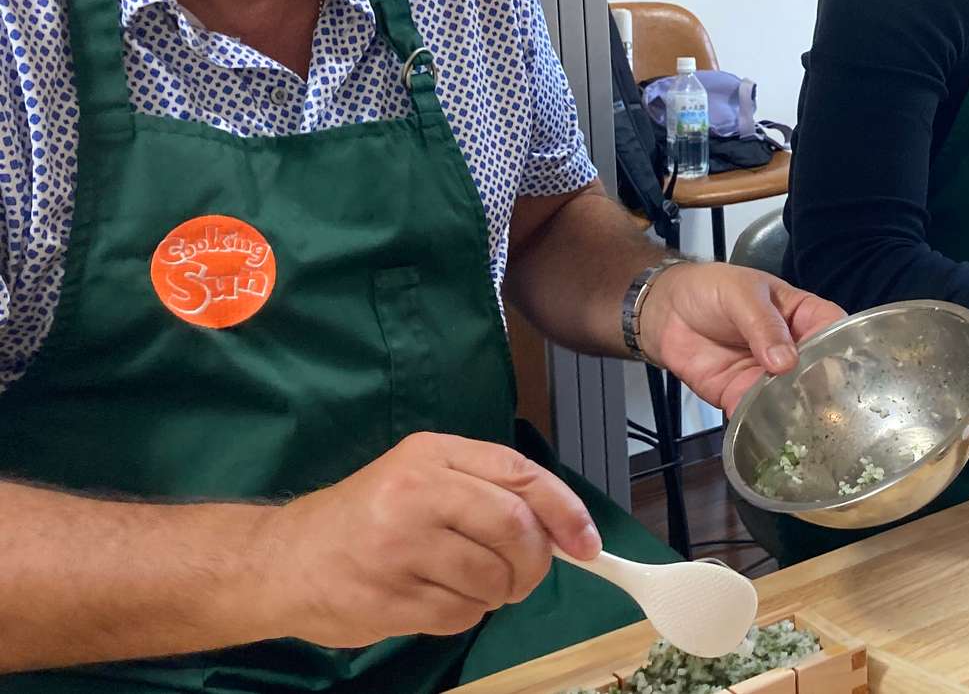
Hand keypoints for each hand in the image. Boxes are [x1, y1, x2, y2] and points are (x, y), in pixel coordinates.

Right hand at [261, 433, 599, 647]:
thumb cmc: (363, 520)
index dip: (566, 511)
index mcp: (431, 455)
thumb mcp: (419, 478)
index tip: (588, 544)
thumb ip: (486, 491)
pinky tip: (433, 599)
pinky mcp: (385, 597)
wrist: (280, 560)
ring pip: (492, 578)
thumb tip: (564, 529)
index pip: (521, 475)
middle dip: (535, 562)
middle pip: (516, 529)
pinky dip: (463, 615)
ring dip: (497, 593)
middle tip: (523, 577)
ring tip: (466, 585)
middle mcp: (415, 493)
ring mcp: (397, 547)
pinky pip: (460, 614)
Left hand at [642, 261, 844, 413]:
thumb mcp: (741, 294)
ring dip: (795, 412)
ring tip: (804, 427)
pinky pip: (757, 413)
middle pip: (818, 372)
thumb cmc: (711, 289)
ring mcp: (769, 377)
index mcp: (803, 316)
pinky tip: (768, 432)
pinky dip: (761, 424)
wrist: (665, 311)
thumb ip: (763, 324)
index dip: (844, 348)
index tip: (846, 369)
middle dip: (823, 389)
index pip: (833, 331)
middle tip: (827, 407)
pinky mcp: (741, 396)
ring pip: (792, 399)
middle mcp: (793, 350)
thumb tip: (785, 362)